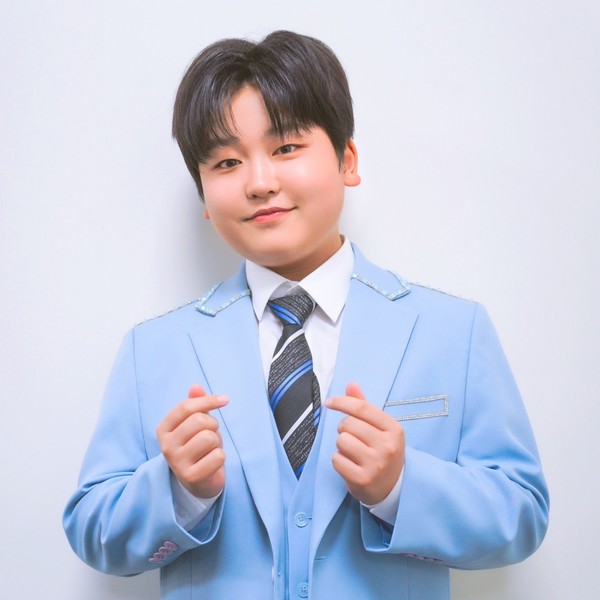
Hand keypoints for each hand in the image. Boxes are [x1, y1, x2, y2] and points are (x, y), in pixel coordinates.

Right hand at [157, 384, 227, 498]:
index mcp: (163, 429)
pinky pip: (218, 456)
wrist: (198, 481)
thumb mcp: (195, 424)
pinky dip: (220, 457)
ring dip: (216, 442)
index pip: (186, 407)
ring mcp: (177, 463)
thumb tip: (196, 386)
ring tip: (210, 450)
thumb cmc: (197, 447)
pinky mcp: (191, 477)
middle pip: (200, 421)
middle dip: (213, 425)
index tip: (225, 400)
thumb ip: (195, 405)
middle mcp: (166, 446)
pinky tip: (212, 463)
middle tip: (211, 436)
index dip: (208, 400)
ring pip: (209, 437)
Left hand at [326, 382, 404, 505]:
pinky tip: (351, 465)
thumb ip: (365, 406)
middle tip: (353, 437)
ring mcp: (375, 464)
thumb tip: (351, 384)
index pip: (362, 408)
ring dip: (341, 445)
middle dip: (344, 428)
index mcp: (394, 429)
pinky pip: (336, 459)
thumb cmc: (383, 451)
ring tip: (353, 452)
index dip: (342, 402)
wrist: (394, 488)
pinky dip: (339, 460)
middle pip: (348, 424)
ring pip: (341, 440)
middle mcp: (387, 446)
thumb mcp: (381, 428)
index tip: (329, 402)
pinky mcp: (362, 479)